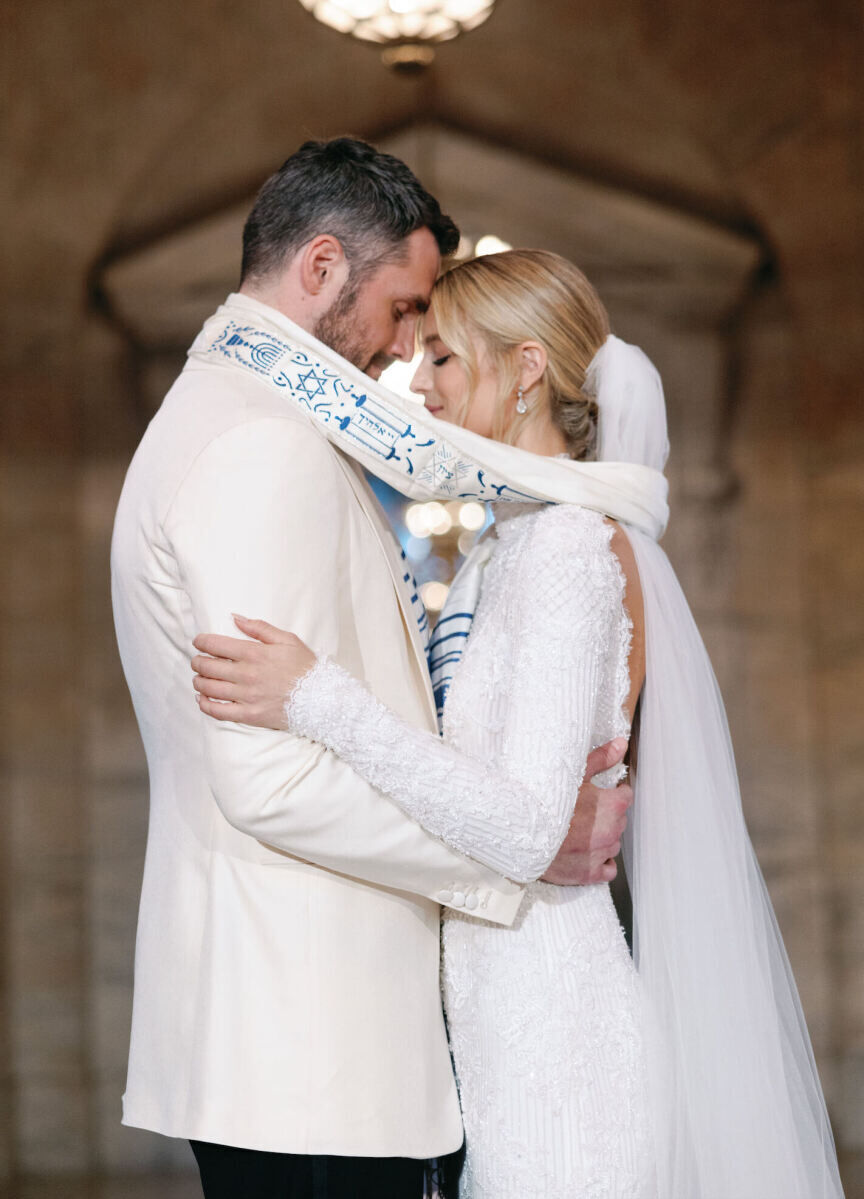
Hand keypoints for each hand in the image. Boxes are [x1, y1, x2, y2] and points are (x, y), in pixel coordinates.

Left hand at [191, 616, 316, 728]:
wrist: (320, 698)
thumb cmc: (305, 667)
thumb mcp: (287, 639)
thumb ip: (259, 628)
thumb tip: (235, 618)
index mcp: (254, 653)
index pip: (215, 645)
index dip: (201, 642)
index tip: (198, 642)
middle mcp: (246, 674)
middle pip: (207, 666)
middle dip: (197, 661)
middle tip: (198, 660)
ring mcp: (246, 696)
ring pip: (209, 688)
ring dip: (198, 681)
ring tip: (199, 678)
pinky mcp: (248, 715)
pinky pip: (218, 711)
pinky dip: (204, 704)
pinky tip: (202, 698)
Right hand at [541, 738, 631, 885]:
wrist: (519, 832)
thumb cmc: (544, 800)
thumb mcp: (572, 773)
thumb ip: (601, 759)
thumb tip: (620, 744)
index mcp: (612, 805)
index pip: (625, 796)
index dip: (611, 793)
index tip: (598, 793)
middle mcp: (612, 830)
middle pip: (619, 820)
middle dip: (605, 815)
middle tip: (583, 811)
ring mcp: (601, 853)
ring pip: (612, 843)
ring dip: (601, 838)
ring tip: (579, 831)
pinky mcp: (589, 873)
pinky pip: (607, 869)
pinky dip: (600, 861)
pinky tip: (585, 853)